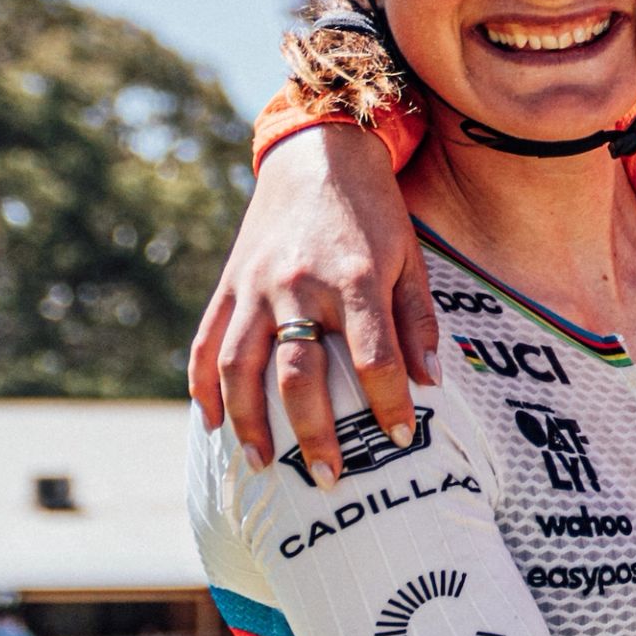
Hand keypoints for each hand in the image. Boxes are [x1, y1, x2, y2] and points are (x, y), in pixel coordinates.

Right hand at [190, 123, 434, 479]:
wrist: (316, 157)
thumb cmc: (373, 214)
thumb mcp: (412, 259)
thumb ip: (419, 322)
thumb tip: (433, 383)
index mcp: (355, 278)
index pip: (374, 356)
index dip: (390, 402)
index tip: (404, 438)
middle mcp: (298, 286)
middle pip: (298, 373)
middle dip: (314, 432)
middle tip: (330, 477)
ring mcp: (255, 287)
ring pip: (240, 366)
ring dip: (248, 422)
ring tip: (263, 465)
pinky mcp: (228, 286)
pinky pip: (207, 343)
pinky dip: (203, 385)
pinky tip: (210, 422)